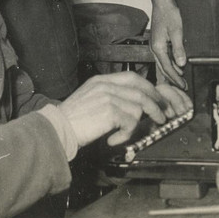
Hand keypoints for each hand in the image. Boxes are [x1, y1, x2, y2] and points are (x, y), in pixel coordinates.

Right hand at [58, 71, 185, 146]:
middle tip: (162, 115)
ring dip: (140, 123)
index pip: (132, 77)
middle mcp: (105, 85)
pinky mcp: (110, 111)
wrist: (56, 130)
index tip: (157, 98)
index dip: (148, 87)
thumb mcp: (89, 100)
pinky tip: (114, 140)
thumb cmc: (71, 121)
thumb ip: (109, 97)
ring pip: (138, 107)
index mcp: (101, 80)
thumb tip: (134, 106)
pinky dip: (126, 134)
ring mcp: (108, 97)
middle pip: (140, 90)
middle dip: (155, 103)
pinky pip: (130, 122)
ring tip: (132, 132)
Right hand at [148, 0, 186, 88]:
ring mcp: (155, 46)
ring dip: (172, 72)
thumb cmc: (169, 14)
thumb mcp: (177, 32)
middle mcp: (154, 48)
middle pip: (163, 68)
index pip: (167, 68)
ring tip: (181, 80)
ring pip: (163, 64)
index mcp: (158, 47)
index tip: (183, 86)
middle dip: (173, 78)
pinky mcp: (158, 42)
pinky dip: (170, 64)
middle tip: (182, 87)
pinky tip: (177, 66)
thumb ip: (179, 49)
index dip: (176, 78)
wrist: (162, 2)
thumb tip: (181, 64)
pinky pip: (164, 57)